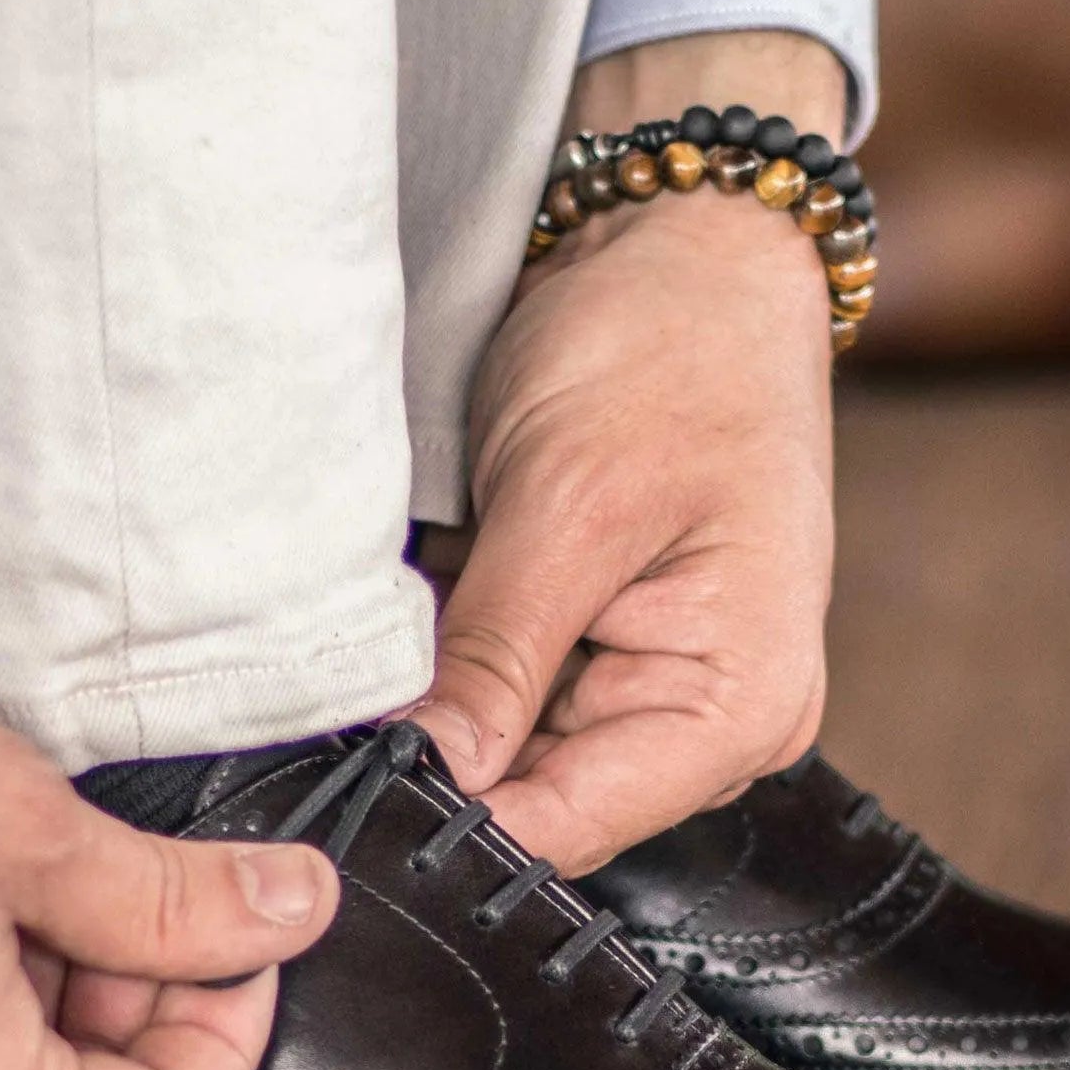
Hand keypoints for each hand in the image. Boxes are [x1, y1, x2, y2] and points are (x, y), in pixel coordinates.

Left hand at [410, 32, 843, 874]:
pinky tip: (415, 612)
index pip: (564, 826)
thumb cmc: (671, 348)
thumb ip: (493, 662)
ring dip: (437, 707)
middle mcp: (714, 723)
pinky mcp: (611, 651)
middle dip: (434, 760)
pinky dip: (452, 667)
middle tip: (332, 705)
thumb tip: (420, 782)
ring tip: (381, 635)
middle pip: (536, 804)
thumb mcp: (567, 505)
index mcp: (737, 706)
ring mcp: (660, 689)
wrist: (694, 243)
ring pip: (509, 756)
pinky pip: (511, 700)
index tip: (335, 794)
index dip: (443, 823)